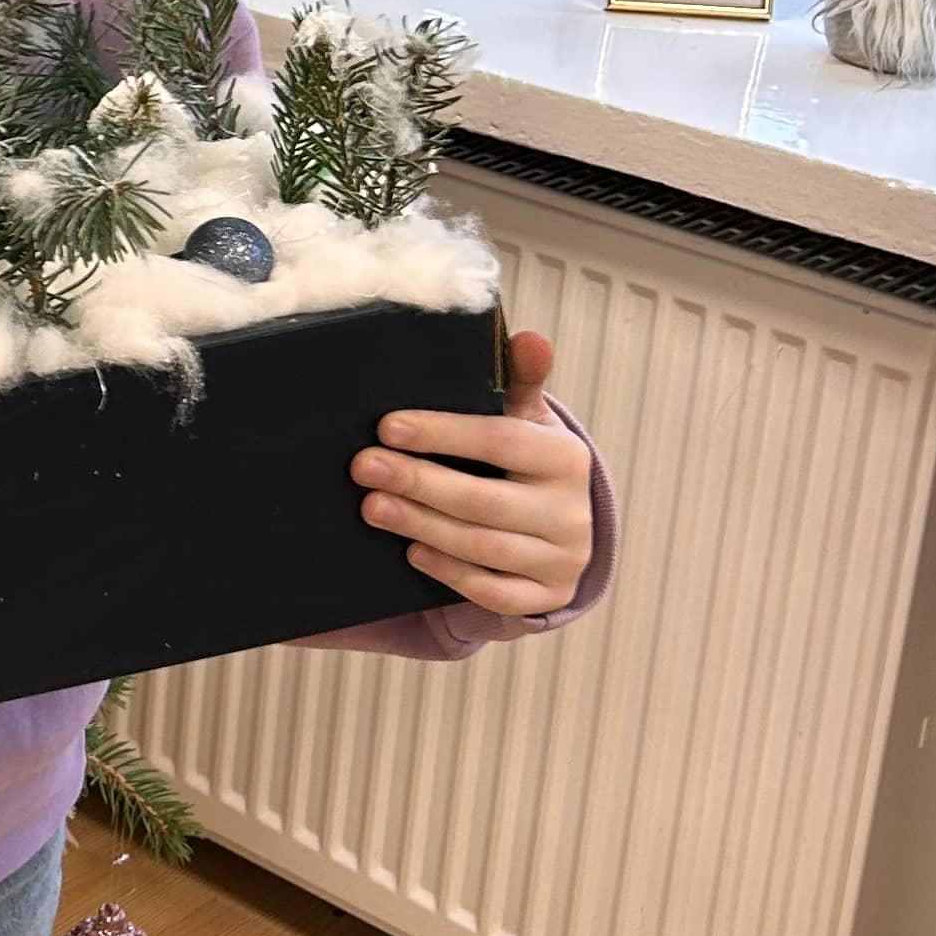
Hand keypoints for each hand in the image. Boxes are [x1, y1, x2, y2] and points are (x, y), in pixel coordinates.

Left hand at [353, 326, 592, 616]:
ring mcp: (562, 560)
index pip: (501, 441)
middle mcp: (571, 512)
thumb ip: (520, 380)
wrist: (558, 530)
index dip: (444, 433)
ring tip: (373, 507)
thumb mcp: (526, 420)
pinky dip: (450, 572)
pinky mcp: (546, 598)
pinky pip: (493, 592)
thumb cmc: (524, 463)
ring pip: (484, 548)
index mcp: (565, 458)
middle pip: (485, 500)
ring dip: (423, 526)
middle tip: (364, 467)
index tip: (387, 426)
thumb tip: (530, 338)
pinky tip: (413, 552)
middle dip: (419, 482)